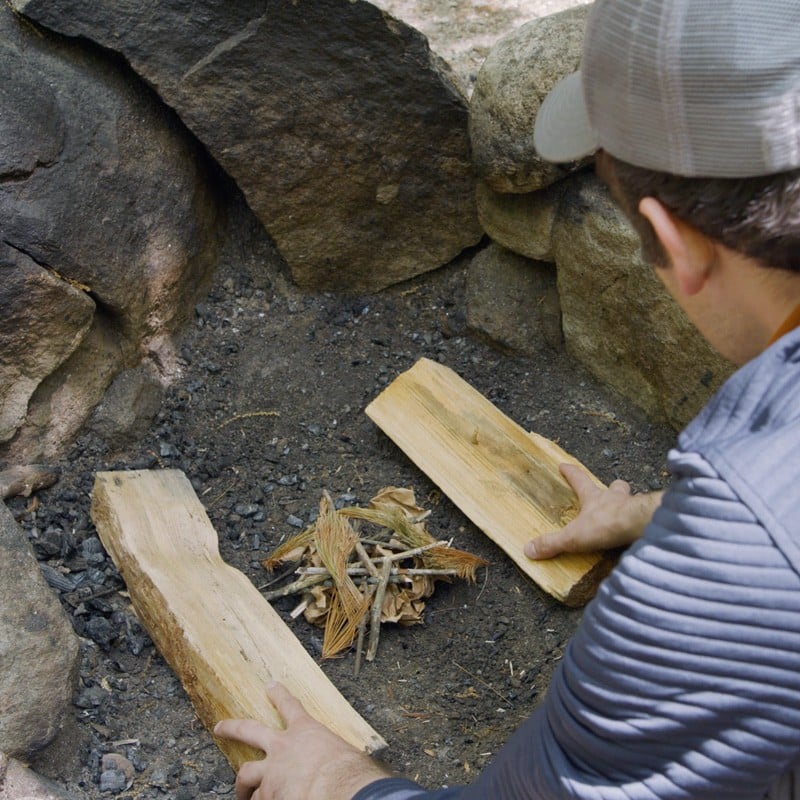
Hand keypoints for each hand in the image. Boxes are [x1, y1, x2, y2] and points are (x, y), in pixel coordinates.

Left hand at [214, 682, 389, 799]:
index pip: (290, 706)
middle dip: (233, 728)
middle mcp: (282, 747)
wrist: (337, 789)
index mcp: (305, 731)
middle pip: (250, 730)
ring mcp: (271, 771)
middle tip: (220, 728)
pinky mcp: (267, 794)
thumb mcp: (344, 755)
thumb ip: (332, 757)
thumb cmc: (349, 771)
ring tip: (240, 793)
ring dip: (243, 786)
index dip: (279, 695)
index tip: (270, 686)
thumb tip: (340, 769)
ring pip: (246, 773)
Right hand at [524, 463, 661, 559]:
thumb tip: (528, 549)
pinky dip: (643, 522)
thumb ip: (552, 543)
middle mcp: (614, 498)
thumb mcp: (573, 537)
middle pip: (614, 486)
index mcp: (594, 498)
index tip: (563, 465)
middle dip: (612, 487)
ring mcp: (633, 506)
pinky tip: (643, 531)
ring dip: (630, 503)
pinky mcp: (648, 518)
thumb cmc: (605, 525)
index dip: (570, 473)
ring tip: (629, 513)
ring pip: (632, 499)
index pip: (579, 480)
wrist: (640, 526)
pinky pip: (645, 517)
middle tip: (612, 490)